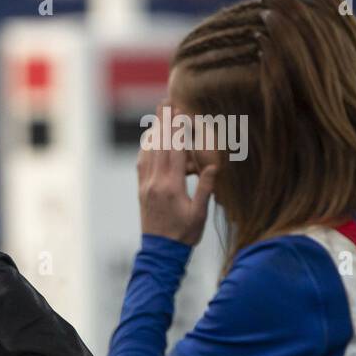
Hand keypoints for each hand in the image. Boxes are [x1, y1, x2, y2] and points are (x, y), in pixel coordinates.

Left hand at [137, 119, 216, 245]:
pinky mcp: (141, 191)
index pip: (175, 152)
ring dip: (154, 133)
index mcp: (172, 187)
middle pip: (159, 147)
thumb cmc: (185, 234)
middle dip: (163, 123)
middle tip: (164, 103)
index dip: (177, 130)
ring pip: (148, 153)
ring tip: (158, 116)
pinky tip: (149, 142)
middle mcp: (155, 183)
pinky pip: (141, 164)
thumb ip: (206, 188)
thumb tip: (214, 166)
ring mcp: (145, 186)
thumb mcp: (200, 213)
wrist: (161, 252)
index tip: (179, 112)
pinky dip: (146, 149)